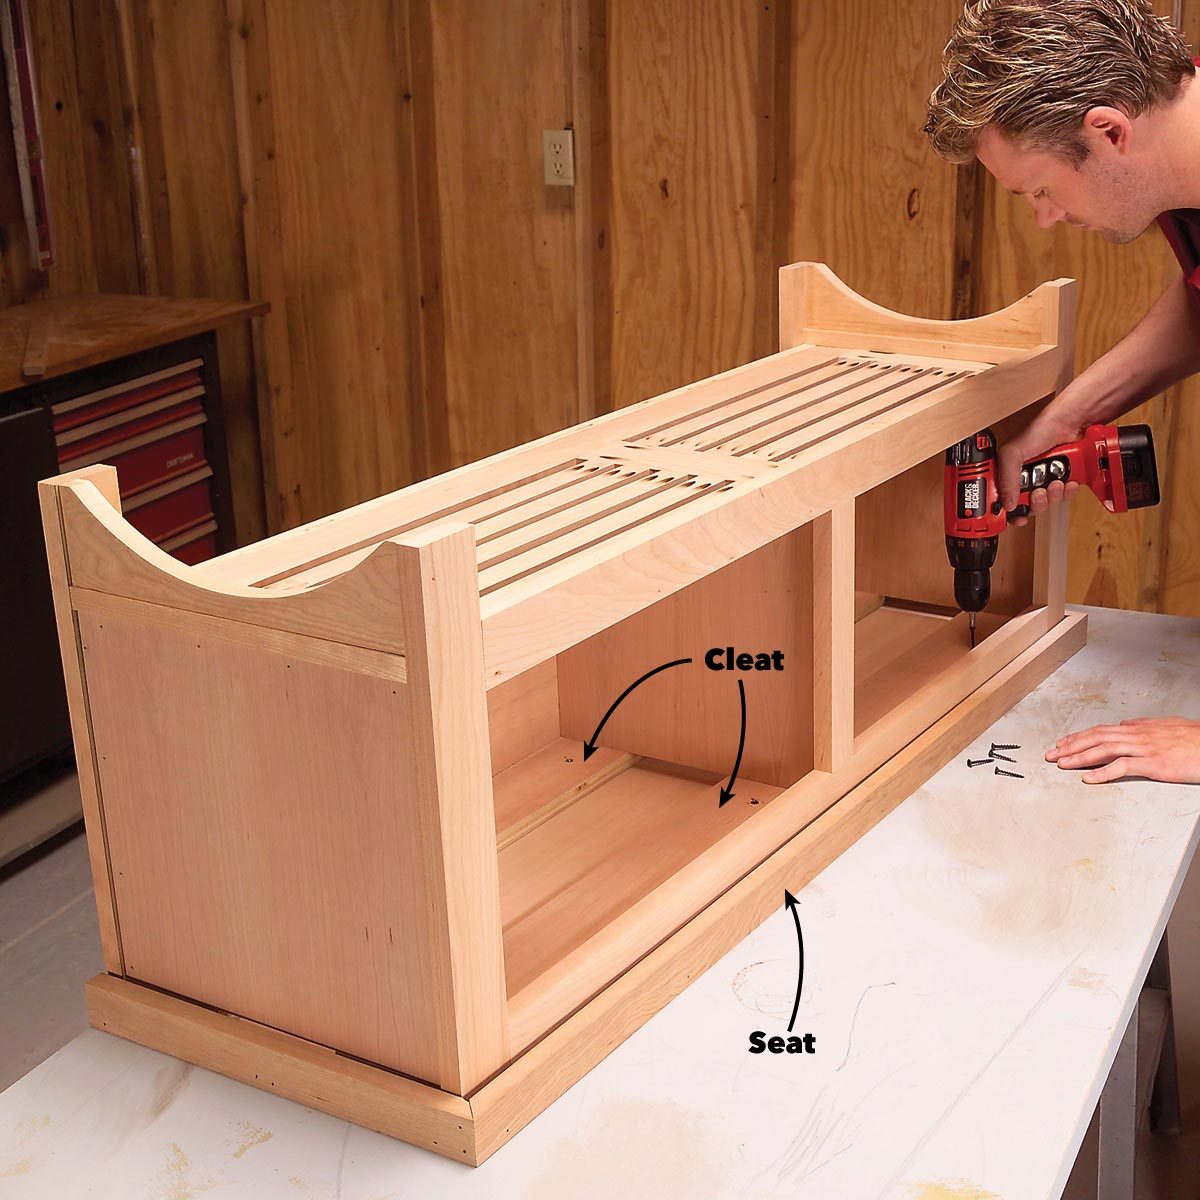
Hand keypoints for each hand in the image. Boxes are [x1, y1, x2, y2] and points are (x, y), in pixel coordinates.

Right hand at [998, 397, 1087, 524]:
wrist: (1072, 423)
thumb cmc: (1041, 429)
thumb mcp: (1012, 453)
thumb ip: (1006, 479)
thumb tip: (1007, 503)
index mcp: (1008, 472)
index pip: (1000, 499)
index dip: (1002, 512)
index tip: (1004, 518)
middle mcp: (1025, 478)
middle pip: (1025, 506)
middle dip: (1033, 503)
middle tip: (1036, 493)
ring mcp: (1045, 480)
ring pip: (1046, 503)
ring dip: (1052, 496)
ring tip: (1054, 483)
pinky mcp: (1064, 480)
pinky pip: (1064, 497)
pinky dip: (1067, 492)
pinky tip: (1067, 481)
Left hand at [1046, 717, 1199, 783]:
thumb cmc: (1194, 738)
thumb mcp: (1166, 726)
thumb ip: (1143, 725)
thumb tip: (1125, 723)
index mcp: (1138, 728)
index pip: (1100, 730)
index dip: (1078, 737)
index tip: (1061, 744)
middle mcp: (1137, 735)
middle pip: (1096, 738)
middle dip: (1070, 746)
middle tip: (1051, 754)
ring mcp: (1144, 748)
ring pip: (1104, 750)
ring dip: (1080, 757)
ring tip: (1062, 764)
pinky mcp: (1154, 763)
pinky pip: (1123, 767)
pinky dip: (1103, 772)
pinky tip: (1088, 779)